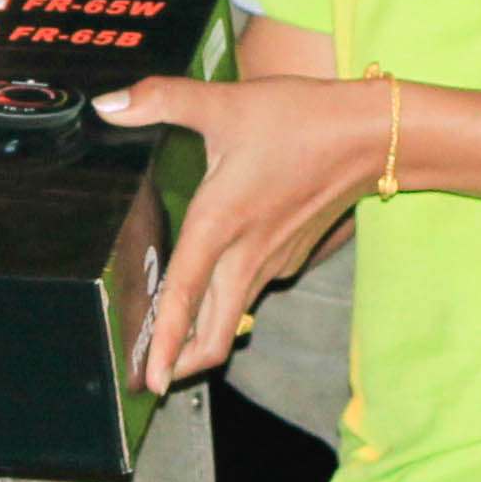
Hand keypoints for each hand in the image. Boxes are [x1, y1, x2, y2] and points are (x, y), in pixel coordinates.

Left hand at [95, 75, 390, 395]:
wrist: (373, 135)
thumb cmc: (300, 118)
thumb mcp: (224, 103)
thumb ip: (161, 100)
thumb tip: (107, 104)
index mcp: (220, 223)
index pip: (183, 297)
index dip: (164, 343)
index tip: (148, 381)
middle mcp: (246, 254)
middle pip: (215, 333)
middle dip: (183, 361)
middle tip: (152, 377)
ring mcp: (274, 260)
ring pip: (233, 314)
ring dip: (204, 333)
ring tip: (172, 341)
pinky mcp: (292, 253)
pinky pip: (252, 289)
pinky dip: (228, 301)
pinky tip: (215, 283)